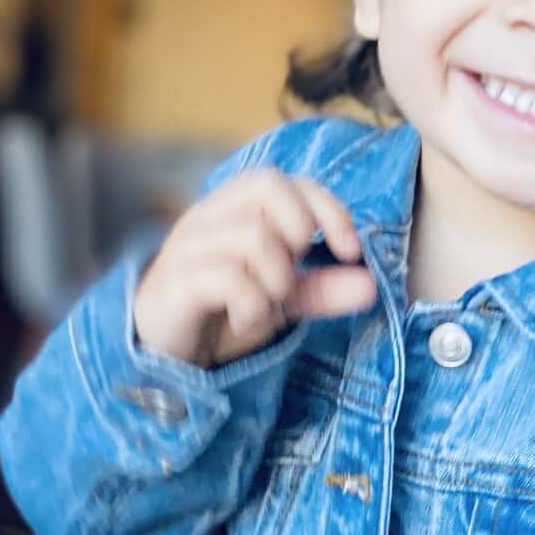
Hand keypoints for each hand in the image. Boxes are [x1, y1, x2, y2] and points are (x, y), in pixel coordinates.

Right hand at [132, 170, 376, 368]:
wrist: (162, 353)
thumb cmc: (220, 314)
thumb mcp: (280, 299)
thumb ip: (322, 289)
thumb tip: (372, 285)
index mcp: (232, 210)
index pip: (285, 181)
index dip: (326, 208)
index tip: (350, 251)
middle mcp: (207, 216)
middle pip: (268, 188)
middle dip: (298, 233)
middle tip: (292, 278)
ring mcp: (187, 246)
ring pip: (254, 236)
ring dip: (277, 282)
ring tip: (265, 309)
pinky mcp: (175, 281)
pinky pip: (231, 278)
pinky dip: (254, 307)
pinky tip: (246, 323)